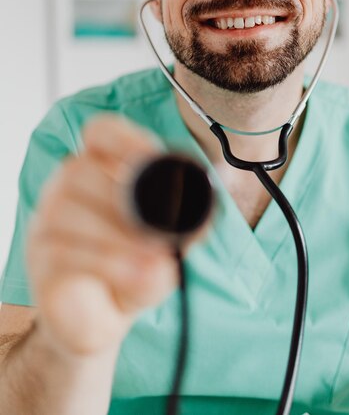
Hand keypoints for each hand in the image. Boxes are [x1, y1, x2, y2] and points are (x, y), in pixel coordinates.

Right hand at [27, 114, 179, 357]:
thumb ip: (188, 227)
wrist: (99, 322)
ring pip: (66, 209)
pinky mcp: (39, 263)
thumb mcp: (170, 245)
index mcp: (98, 173)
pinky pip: (62, 251)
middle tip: (162, 230)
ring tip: (154, 257)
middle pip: (80, 170)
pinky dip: (106, 262)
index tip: (154, 158)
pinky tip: (136, 275)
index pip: (99, 133)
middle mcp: (64, 191)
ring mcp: (45, 226)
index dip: (124, 138)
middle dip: (125, 198)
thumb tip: (203, 207)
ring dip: (117, 235)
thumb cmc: (133, 270)